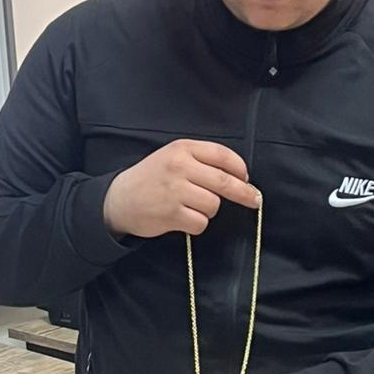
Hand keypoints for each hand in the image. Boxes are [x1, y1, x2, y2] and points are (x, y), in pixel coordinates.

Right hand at [103, 139, 260, 238]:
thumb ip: (201, 160)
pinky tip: (183, 218)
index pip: (222, 155)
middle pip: (224, 182)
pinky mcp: (171, 214)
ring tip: (191, 206)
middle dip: (244, 193)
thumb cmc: (151, 178)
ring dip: (208, 210)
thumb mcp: (172, 157)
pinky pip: (201, 223)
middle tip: (254, 200)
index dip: (240, 168)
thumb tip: (239, 176)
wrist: (119, 199)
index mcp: (182, 149)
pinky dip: (196, 224)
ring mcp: (175, 191)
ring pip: (213, 204)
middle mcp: (179, 167)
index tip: (246, 178)